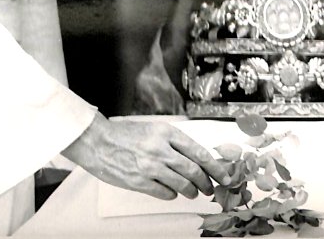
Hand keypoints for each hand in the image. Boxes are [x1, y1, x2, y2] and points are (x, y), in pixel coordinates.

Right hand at [62, 113, 228, 200]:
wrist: (98, 141)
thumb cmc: (125, 134)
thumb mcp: (154, 129)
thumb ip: (174, 142)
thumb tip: (197, 158)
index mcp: (167, 132)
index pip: (200, 153)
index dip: (216, 168)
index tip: (225, 176)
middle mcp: (161, 149)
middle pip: (194, 171)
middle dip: (206, 183)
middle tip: (210, 188)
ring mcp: (150, 167)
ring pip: (182, 185)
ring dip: (191, 191)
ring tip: (192, 192)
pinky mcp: (140, 182)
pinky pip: (165, 193)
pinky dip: (172, 194)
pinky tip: (171, 191)